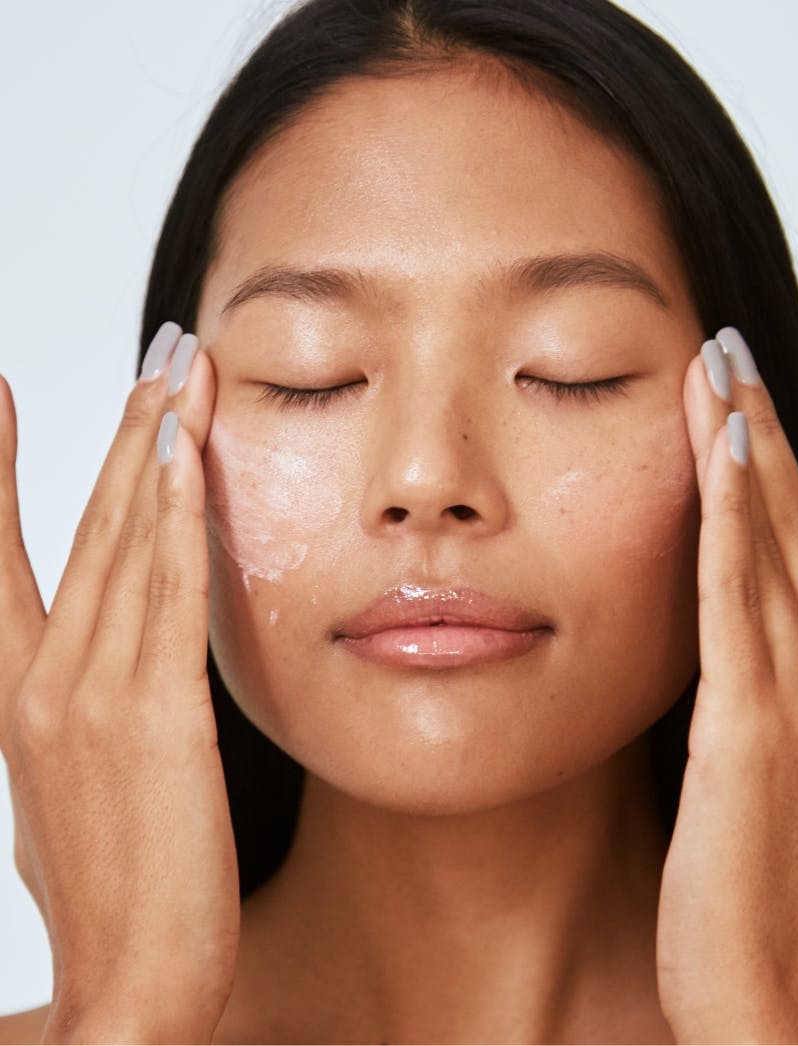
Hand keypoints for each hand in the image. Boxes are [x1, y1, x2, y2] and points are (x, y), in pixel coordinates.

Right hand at [0, 327, 238, 1043]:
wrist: (131, 986)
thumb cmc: (113, 887)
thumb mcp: (73, 785)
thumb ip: (82, 709)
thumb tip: (99, 668)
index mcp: (23, 694)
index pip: (7, 555)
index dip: (1, 469)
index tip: (1, 391)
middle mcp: (48, 680)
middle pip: (88, 525)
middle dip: (123, 430)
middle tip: (157, 354)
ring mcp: (94, 695)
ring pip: (127, 542)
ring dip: (153, 447)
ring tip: (179, 373)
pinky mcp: (156, 717)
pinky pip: (166, 593)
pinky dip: (172, 516)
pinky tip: (184, 455)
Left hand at [656, 328, 797, 1044]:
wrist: (767, 994)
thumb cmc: (766, 886)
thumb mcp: (796, 772)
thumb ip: (796, 691)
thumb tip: (790, 625)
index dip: (783, 472)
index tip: (746, 405)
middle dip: (765, 432)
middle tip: (730, 353)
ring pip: (777, 544)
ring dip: (749, 449)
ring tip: (720, 370)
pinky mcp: (755, 727)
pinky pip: (741, 599)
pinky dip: (737, 520)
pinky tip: (723, 456)